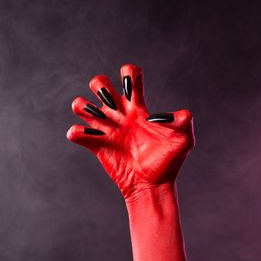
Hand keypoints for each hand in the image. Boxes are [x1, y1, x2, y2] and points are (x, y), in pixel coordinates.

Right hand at [67, 64, 193, 200]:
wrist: (152, 187)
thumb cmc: (168, 163)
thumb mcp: (183, 141)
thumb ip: (183, 123)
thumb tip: (182, 114)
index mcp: (138, 107)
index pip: (129, 76)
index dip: (128, 73)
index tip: (131, 88)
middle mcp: (119, 114)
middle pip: (100, 83)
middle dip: (100, 85)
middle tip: (111, 104)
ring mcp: (106, 129)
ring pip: (81, 104)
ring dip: (84, 106)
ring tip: (99, 121)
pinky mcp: (95, 145)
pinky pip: (76, 133)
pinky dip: (78, 133)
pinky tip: (93, 138)